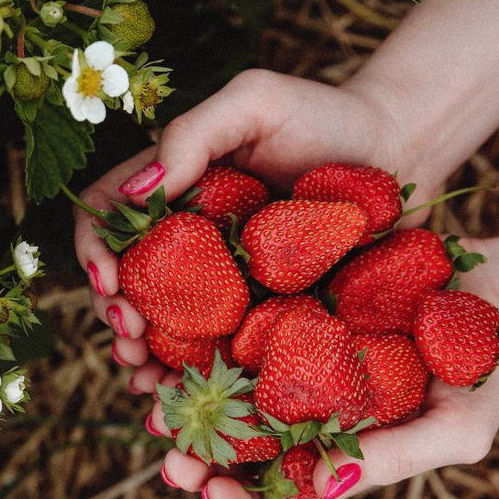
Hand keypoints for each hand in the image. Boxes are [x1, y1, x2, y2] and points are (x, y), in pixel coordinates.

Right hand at [73, 68, 439, 389]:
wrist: (403, 150)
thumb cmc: (326, 115)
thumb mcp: (253, 102)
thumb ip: (190, 135)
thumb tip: (135, 195)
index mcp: (173, 190)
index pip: (107, 216)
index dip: (95, 249)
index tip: (109, 282)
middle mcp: (189, 239)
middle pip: (129, 281)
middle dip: (116, 315)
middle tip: (127, 338)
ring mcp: (225, 281)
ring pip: (167, 326)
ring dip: (144, 358)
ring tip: (146, 382)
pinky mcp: (264, 313)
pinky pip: (222, 350)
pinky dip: (197, 377)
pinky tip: (185, 395)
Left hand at [149, 222, 498, 498]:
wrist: (498, 288)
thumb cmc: (484, 367)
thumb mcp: (452, 426)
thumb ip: (392, 458)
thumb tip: (322, 489)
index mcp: (337, 450)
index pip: (280, 495)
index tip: (208, 493)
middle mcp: (305, 408)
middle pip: (237, 444)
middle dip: (195, 452)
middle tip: (165, 446)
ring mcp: (291, 358)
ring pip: (223, 385)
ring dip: (183, 395)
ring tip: (150, 387)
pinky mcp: (286, 306)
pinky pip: (235, 321)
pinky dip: (199, 330)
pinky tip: (169, 326)